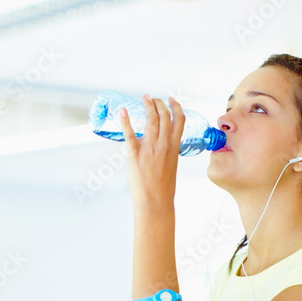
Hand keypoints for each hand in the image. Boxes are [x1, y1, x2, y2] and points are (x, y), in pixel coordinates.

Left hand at [117, 95, 184, 209]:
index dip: (175, 107)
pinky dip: (125, 121)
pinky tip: (123, 111)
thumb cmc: (163, 188)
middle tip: (151, 99)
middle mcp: (164, 144)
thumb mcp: (172, 165)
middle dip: (158, 103)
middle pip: (163, 115)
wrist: (155, 201)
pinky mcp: (135, 154)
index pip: (179, 120)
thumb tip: (161, 146)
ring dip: (147, 106)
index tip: (171, 100)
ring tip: (144, 99)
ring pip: (151, 119)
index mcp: (175, 147)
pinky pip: (129, 134)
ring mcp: (150, 148)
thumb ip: (167, 152)